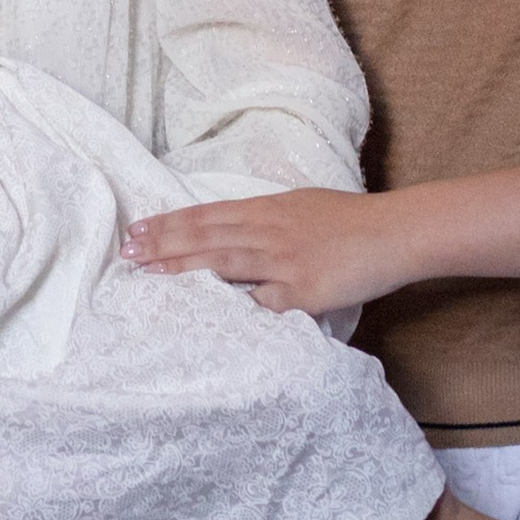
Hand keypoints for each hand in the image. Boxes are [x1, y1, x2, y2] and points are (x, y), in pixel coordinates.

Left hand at [123, 188, 400, 317]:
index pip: (207, 214)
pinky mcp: (304, 290)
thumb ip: (267, 218)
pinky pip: (262, 303)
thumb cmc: (351, 220)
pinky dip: (233, 307)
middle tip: (126, 250)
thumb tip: (235, 228)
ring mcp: (284, 260)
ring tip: (147, 272)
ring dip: (181, 267)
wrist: (393, 232)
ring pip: (222, 261)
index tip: (138, 227)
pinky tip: (203, 313)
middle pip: (205, 234)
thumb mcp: (301, 206)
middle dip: (163, 243)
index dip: (170, 222)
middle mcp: (268, 230)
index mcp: (267, 208)